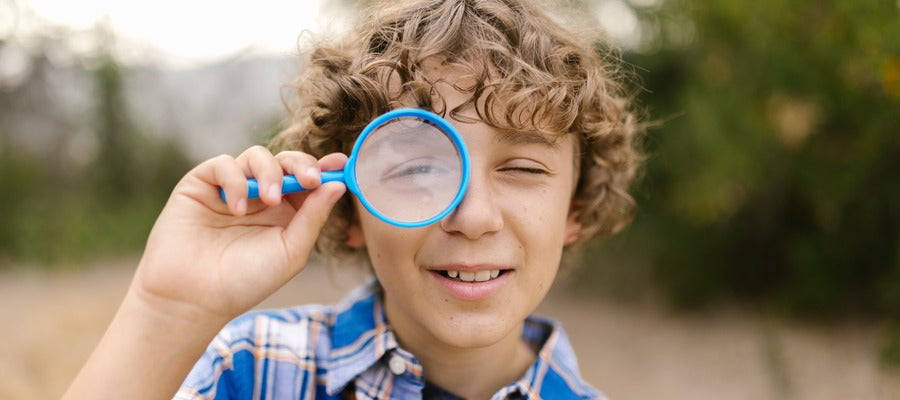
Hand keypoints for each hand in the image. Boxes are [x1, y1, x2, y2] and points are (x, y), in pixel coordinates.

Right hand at [132, 146, 346, 324]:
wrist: (194, 298)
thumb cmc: (245, 281)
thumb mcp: (290, 251)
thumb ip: (313, 217)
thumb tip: (338, 184)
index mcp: (286, 212)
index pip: (308, 180)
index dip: (325, 168)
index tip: (341, 164)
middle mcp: (260, 196)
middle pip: (286, 161)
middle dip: (301, 164)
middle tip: (310, 179)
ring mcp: (231, 188)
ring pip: (256, 156)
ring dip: (270, 173)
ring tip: (270, 201)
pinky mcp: (202, 184)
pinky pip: (224, 165)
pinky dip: (236, 181)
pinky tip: (236, 208)